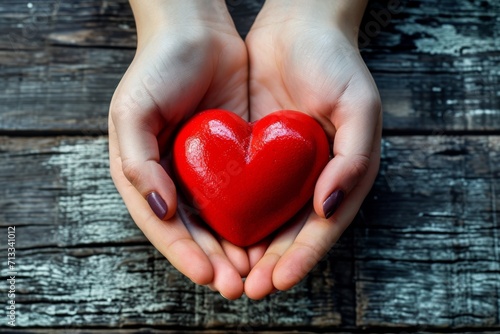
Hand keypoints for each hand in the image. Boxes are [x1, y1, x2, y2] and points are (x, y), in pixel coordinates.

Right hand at [108, 0, 249, 298]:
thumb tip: (160, 211)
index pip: (163, 225)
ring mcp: (204, 169)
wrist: (196, 31)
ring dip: (235, 248)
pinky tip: (267, 235)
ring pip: (220, 219)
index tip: (209, 275)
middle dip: (214, 260)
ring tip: (254, 271)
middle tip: (239, 284)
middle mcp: (173, 177)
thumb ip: (136, 165)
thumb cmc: (157, 69)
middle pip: (194, 230)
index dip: (183, 254)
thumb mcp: (131, 113)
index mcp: (144, 173)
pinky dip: (252, 217)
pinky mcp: (232, 156)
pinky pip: (243, 194)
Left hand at [243, 0, 381, 298]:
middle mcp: (310, 178)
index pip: (321, 228)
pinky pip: (242, 191)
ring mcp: (281, 168)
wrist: (298, 26)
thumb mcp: (359, 106)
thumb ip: (354, 159)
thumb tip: (329, 208)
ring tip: (229, 275)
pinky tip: (216, 235)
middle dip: (270, 264)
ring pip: (263, 220)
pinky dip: (231, 216)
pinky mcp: (254, 154)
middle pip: (290, 233)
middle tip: (247, 289)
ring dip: (248, 250)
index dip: (302, 257)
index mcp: (341, 175)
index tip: (278, 281)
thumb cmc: (336, 63)